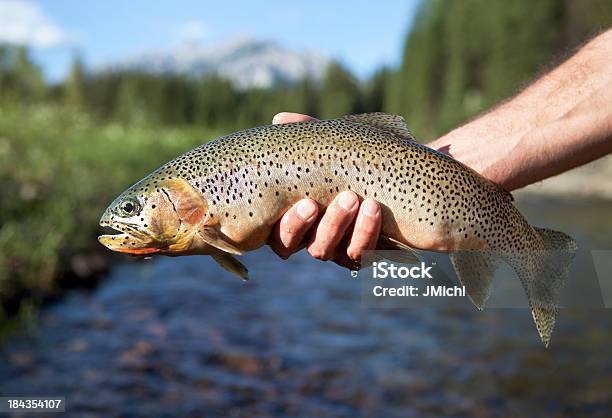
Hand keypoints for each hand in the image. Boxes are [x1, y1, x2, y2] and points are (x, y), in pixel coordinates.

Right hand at [268, 112, 381, 268]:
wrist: (413, 178)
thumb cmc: (368, 161)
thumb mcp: (341, 146)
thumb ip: (310, 135)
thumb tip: (279, 119)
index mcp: (297, 216)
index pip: (275, 232)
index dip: (286, 224)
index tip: (304, 201)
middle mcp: (312, 236)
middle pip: (290, 245)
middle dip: (301, 226)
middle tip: (314, 203)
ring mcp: (338, 249)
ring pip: (324, 250)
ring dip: (335, 225)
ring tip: (354, 198)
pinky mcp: (367, 254)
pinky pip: (360, 254)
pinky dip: (366, 231)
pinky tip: (374, 208)